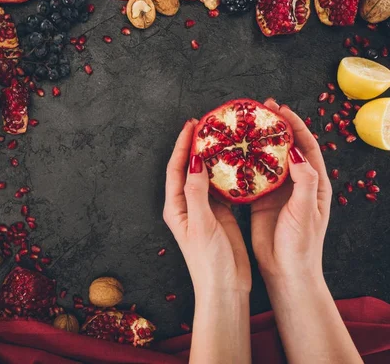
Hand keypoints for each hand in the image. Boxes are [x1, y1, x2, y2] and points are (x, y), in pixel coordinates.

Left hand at [163, 119, 250, 294]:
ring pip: (206, 176)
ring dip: (212, 157)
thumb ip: (196, 193)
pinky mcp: (220, 214)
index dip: (182, 146)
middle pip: (189, 168)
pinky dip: (226, 173)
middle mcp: (187, 205)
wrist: (225, 287)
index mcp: (176, 207)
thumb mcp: (201, 224)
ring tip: (223, 137)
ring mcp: (204, 209)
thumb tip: (195, 162)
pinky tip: (237, 162)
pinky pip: (221, 187)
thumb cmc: (208, 261)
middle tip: (209, 125)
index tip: (192, 125)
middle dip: (196, 146)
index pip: (176, 168)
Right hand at [250, 99, 331, 281]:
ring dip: (256, 143)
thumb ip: (304, 180)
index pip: (306, 146)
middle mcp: (296, 184)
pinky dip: (242, 164)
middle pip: (285, 148)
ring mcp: (278, 192)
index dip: (294, 125)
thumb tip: (295, 151)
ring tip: (242, 127)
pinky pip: (251, 177)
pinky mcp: (260, 202)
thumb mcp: (305, 210)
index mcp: (314, 183)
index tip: (280, 110)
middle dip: (273, 127)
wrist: (286, 271)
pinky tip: (230, 154)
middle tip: (259, 110)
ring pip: (266, 160)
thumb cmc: (301, 244)